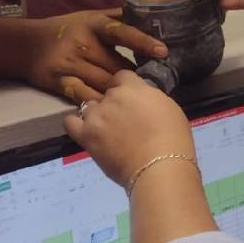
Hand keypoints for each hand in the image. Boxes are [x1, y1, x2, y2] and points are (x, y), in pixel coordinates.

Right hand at [22, 9, 167, 101]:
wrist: (27, 45)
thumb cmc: (67, 29)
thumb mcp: (90, 15)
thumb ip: (117, 16)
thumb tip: (146, 12)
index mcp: (94, 25)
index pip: (122, 32)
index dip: (142, 42)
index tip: (162, 51)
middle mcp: (83, 44)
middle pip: (117, 65)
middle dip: (136, 77)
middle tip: (154, 86)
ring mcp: (71, 64)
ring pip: (104, 83)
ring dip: (121, 93)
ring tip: (137, 101)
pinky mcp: (60, 82)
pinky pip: (85, 96)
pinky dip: (99, 102)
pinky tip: (111, 108)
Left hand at [65, 71, 195, 186]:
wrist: (159, 165)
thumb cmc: (173, 138)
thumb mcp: (168, 107)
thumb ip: (149, 99)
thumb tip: (141, 102)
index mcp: (133, 87)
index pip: (122, 76)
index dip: (126, 88)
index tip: (133, 100)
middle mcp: (111, 97)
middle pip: (106, 93)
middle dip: (113, 104)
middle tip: (125, 121)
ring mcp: (96, 116)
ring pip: (89, 107)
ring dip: (97, 115)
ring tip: (108, 131)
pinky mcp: (86, 136)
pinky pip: (70, 123)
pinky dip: (77, 125)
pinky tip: (87, 132)